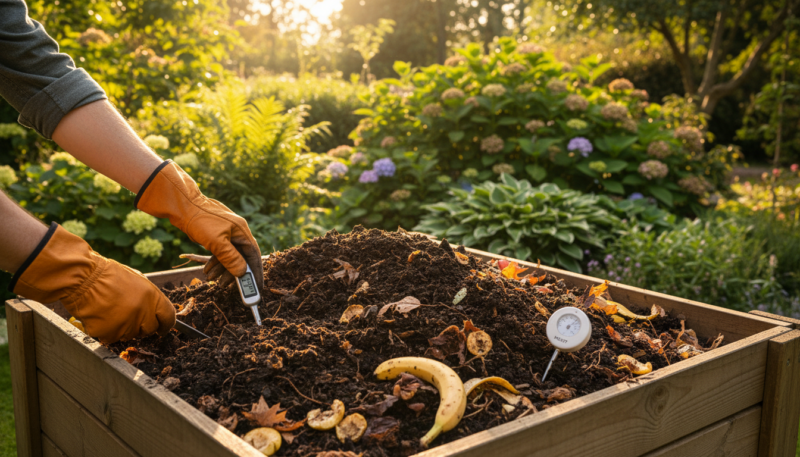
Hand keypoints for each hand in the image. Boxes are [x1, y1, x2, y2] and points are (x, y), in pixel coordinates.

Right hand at [11, 223, 175, 342]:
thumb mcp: (137, 280)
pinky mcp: (110, 334)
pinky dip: (107, 331)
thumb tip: (156, 312)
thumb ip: (149, 299)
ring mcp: (126, 325)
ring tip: (110, 310)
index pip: (169, 318)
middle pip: (150, 329)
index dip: (166, 324)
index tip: (162, 327)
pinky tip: (100, 316)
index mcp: (152, 297)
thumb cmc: (108, 276)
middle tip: (129, 315)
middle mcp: (143, 313)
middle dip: (142, 326)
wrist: (83, 277)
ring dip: (123, 328)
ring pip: (130, 335)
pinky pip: (112, 338)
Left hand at [135, 161, 263, 290]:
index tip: (257, 287)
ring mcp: (227, 233)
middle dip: (233, 273)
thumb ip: (231, 258)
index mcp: (242, 231)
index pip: (253, 255)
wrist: (182, 205)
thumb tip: (243, 273)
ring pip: (229, 256)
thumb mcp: (217, 243)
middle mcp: (237, 232)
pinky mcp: (217, 235)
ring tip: (210, 279)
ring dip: (221, 269)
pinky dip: (215, 262)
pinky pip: (220, 252)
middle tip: (226, 287)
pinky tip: (207, 270)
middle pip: (241, 257)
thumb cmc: (200, 221)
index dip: (255, 272)